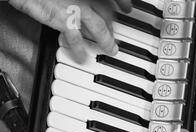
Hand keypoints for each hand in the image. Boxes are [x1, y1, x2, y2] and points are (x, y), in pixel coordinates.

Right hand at [8, 0, 132, 61]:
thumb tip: (80, 2)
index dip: (122, 3)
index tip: (127, 9)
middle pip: (107, 13)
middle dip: (113, 26)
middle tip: (115, 35)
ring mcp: (77, 7)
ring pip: (100, 27)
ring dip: (106, 41)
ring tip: (111, 50)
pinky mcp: (64, 19)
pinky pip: (76, 39)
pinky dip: (79, 50)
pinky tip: (82, 58)